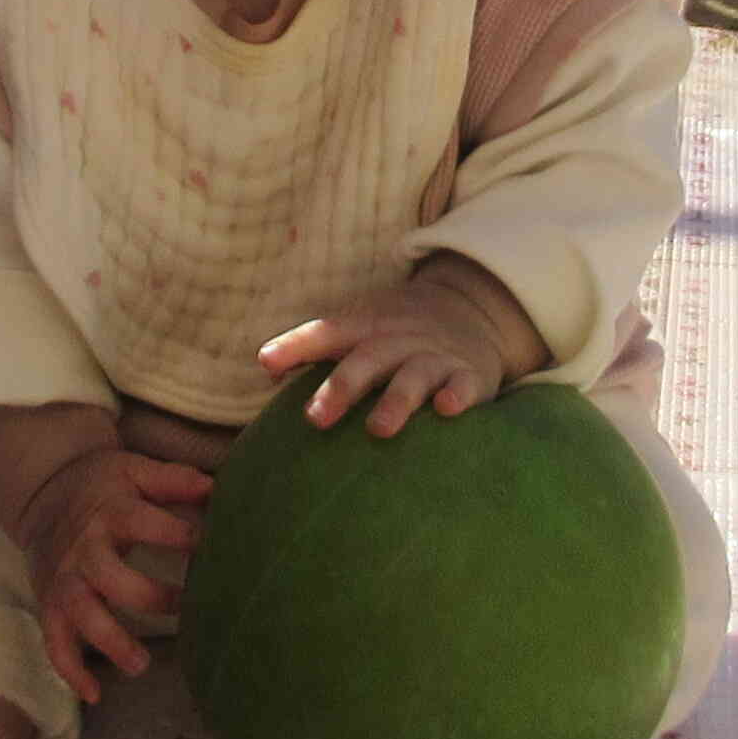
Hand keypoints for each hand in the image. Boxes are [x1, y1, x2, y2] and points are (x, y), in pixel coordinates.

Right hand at [9, 446, 211, 702]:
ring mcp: (63, 579)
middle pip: (109, 575)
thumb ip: (175, 479)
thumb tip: (219, 488)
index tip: (209, 547)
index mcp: (109, 511)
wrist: (43, 495)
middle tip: (189, 611)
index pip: (140, 522)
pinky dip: (69, 670)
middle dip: (147, 595)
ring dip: (108, 640)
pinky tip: (95, 695)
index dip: (174, 534)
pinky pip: (53, 641)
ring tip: (141, 665)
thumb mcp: (135, 470)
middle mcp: (83, 548)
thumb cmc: (103, 485)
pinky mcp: (50, 603)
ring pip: (78, 613)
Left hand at [256, 278, 516, 438]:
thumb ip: (314, 347)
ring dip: (396, 401)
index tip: (267, 363)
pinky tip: (447, 409)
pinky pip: (464, 385)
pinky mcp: (469, 375)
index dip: (295, 346)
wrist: (473, 309)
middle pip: (367, 359)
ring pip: (414, 376)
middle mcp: (398, 340)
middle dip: (342, 387)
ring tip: (378, 429)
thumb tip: (265, 368)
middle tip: (315, 418)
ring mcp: (434, 357)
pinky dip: (457, 395)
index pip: (325, 333)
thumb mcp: (360, 327)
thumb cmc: (397, 332)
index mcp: (366, 327)